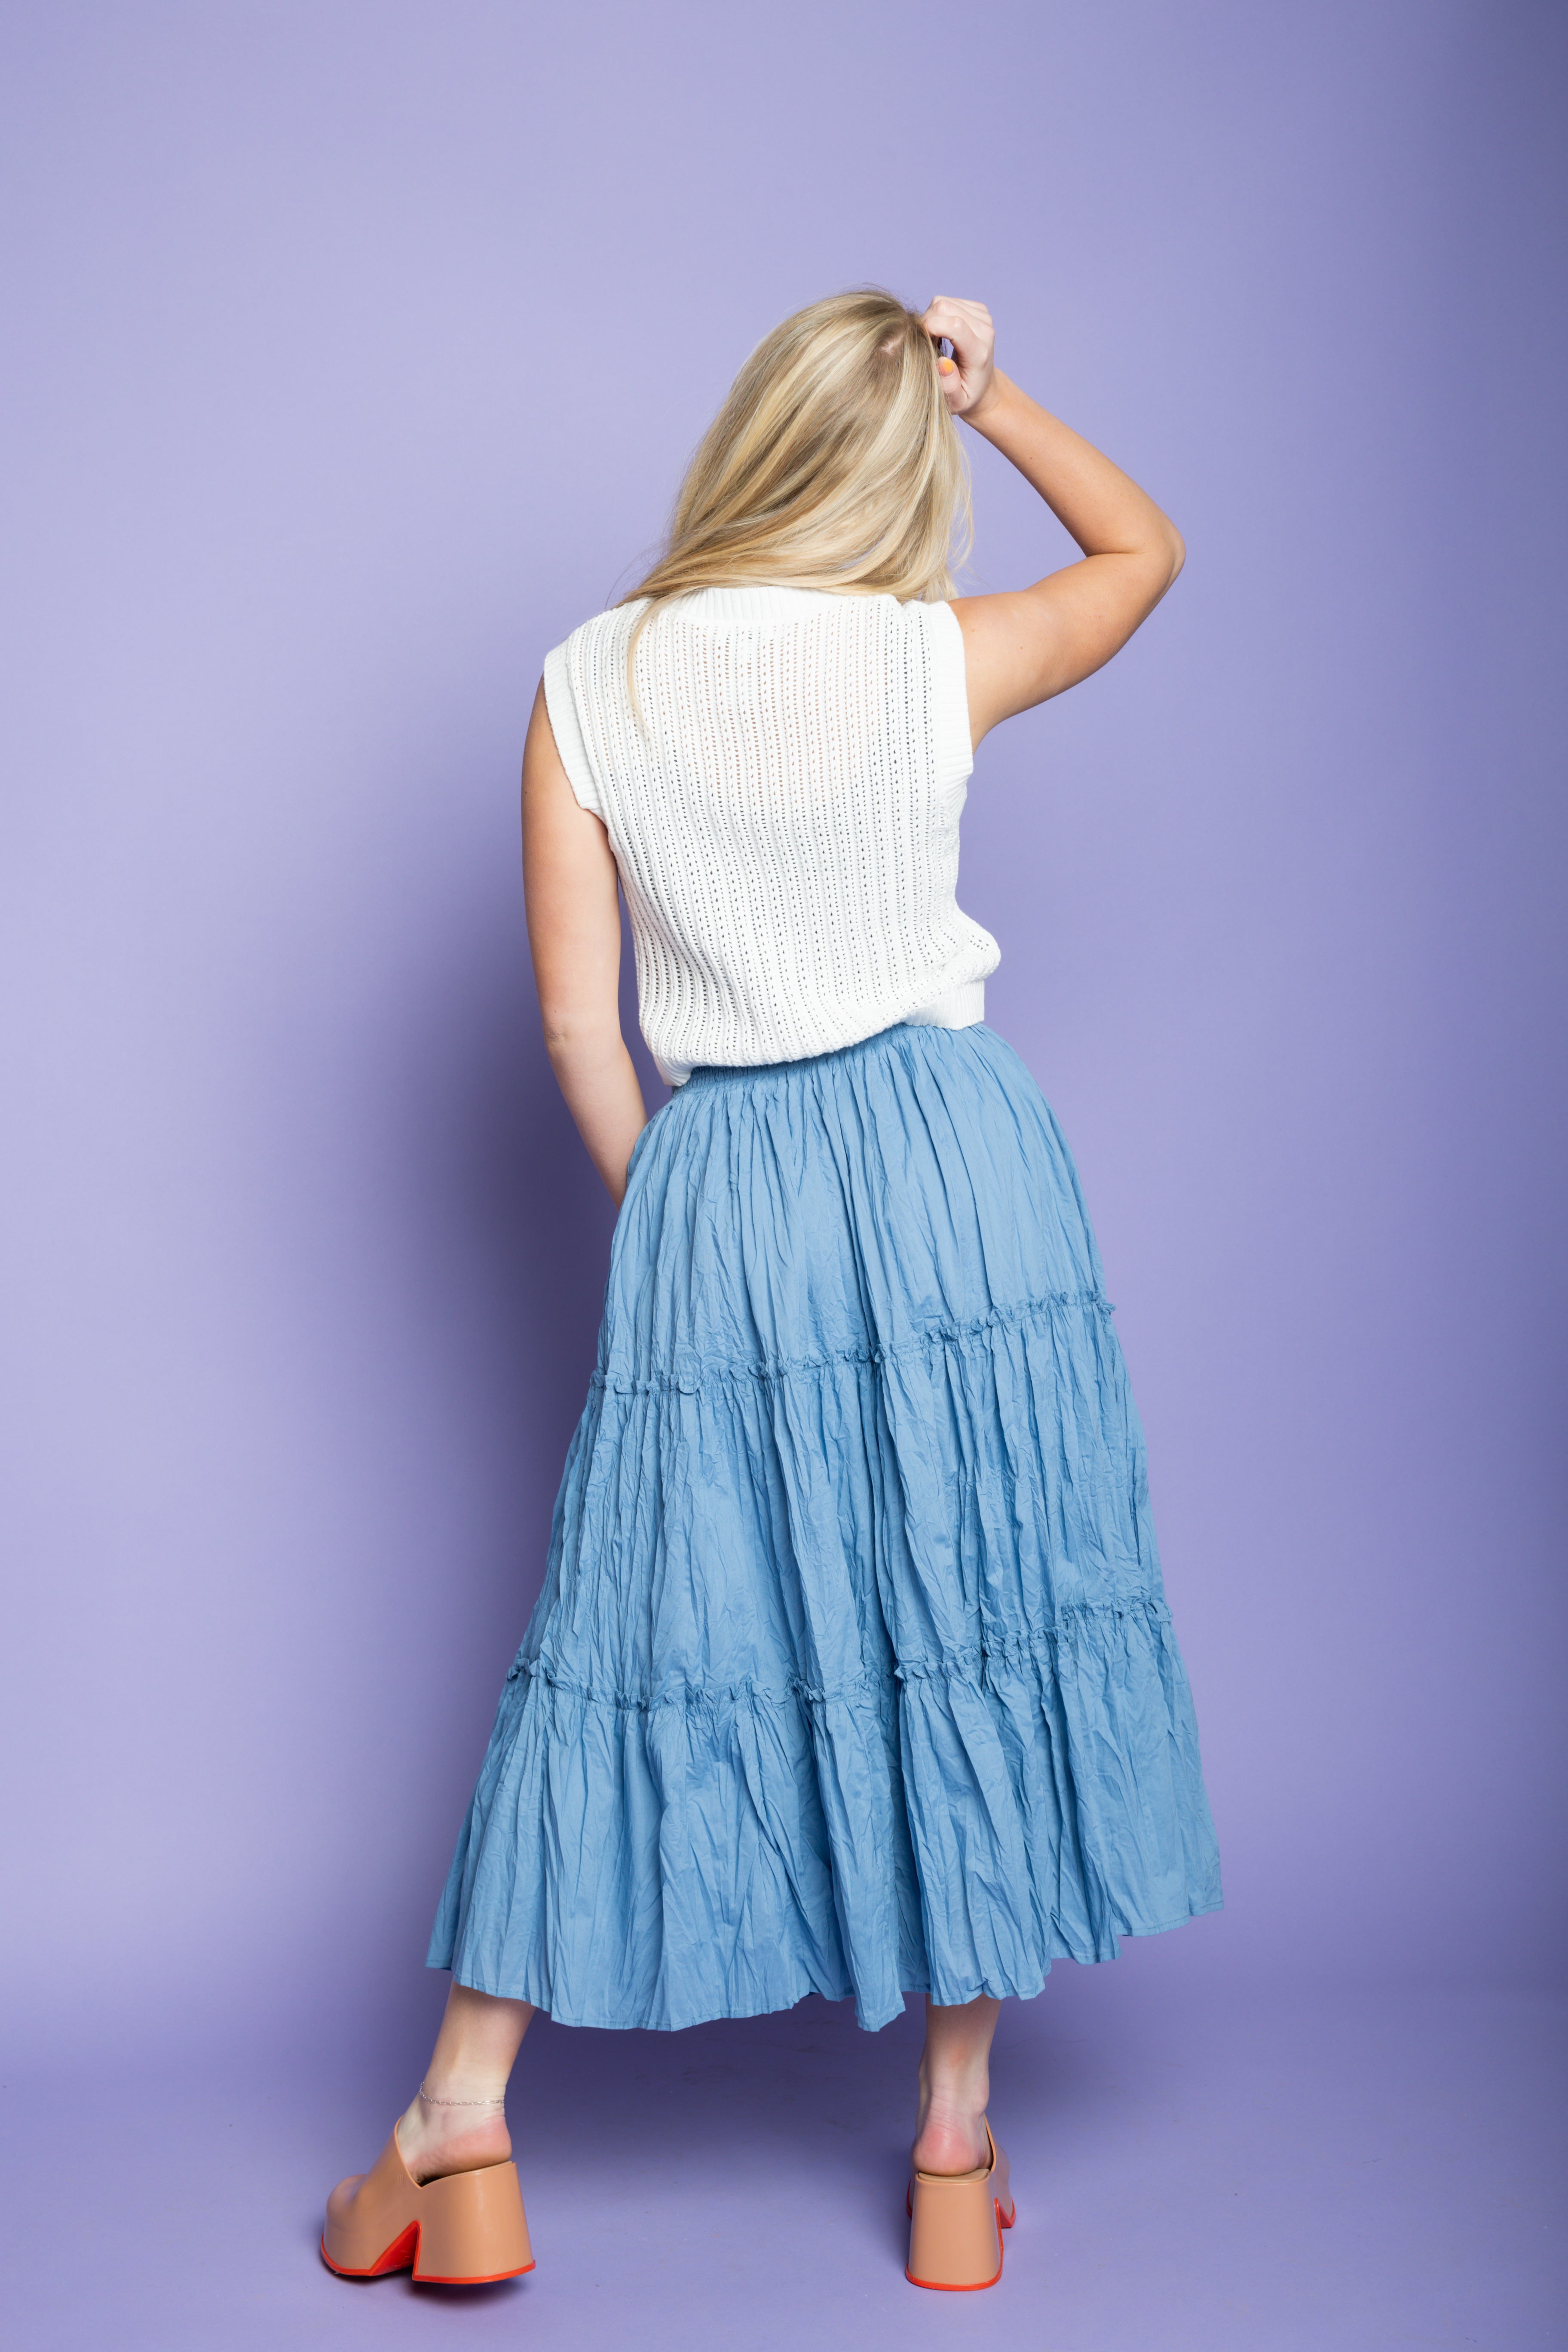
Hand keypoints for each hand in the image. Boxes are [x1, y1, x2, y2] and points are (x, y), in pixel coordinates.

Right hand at [921, 296, 996, 421]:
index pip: (954, 325)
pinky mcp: (979, 310)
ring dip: (931, 318)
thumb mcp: (957, 401)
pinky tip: (942, 332)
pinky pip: (948, 301)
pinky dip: (938, 314)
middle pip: (944, 307)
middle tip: (925, 343)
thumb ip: (949, 386)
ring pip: (943, 302)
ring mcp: (983, 317)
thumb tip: (941, 362)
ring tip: (934, 340)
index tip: (919, 341)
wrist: (983, 385)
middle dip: (926, 322)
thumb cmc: (965, 394)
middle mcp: (985, 330)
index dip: (930, 326)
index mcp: (979, 353)